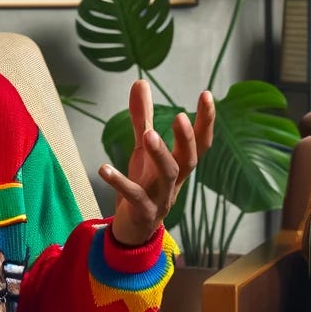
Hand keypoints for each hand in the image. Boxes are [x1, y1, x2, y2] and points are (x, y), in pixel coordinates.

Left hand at [100, 81, 213, 246]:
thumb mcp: (142, 149)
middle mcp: (175, 180)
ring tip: (148, 135)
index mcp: (179, 164)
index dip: (206, 120)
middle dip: (187, 139)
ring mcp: (161, 197)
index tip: (206, 94)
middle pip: (189, 159)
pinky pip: (134, 196)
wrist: (134, 229)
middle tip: (180, 117)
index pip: (200, 142)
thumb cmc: (144, 184)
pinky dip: (119, 182)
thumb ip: (142, 118)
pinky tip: (104, 168)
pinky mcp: (143, 211)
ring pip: (168, 176)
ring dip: (160, 155)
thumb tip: (140, 82)